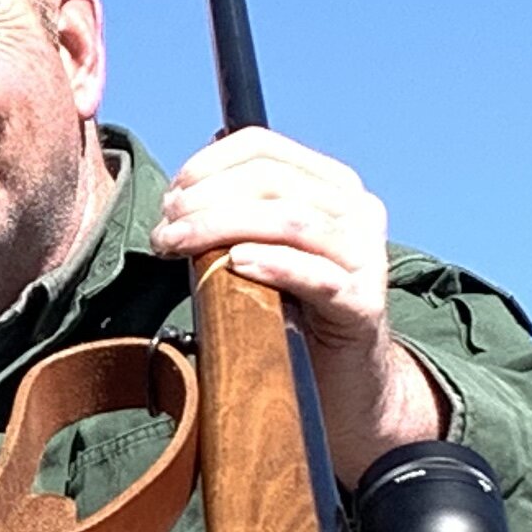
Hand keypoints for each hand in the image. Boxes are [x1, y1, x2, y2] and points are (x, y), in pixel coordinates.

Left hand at [151, 127, 445, 475]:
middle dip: (206, 200)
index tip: (171, 194)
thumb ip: (238, 216)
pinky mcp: (364, 304)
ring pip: (291, 221)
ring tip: (180, 245)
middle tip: (165, 228)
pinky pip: (317, 275)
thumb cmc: (295, 312)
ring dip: (222, 227)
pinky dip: (272, 264)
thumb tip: (179, 194)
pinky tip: (235, 265)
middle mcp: (357, 210)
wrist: (344, 383)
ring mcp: (366, 256)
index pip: (264, 148)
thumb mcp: (266, 251)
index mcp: (332, 186)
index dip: (208, 163)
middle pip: (271, 182)